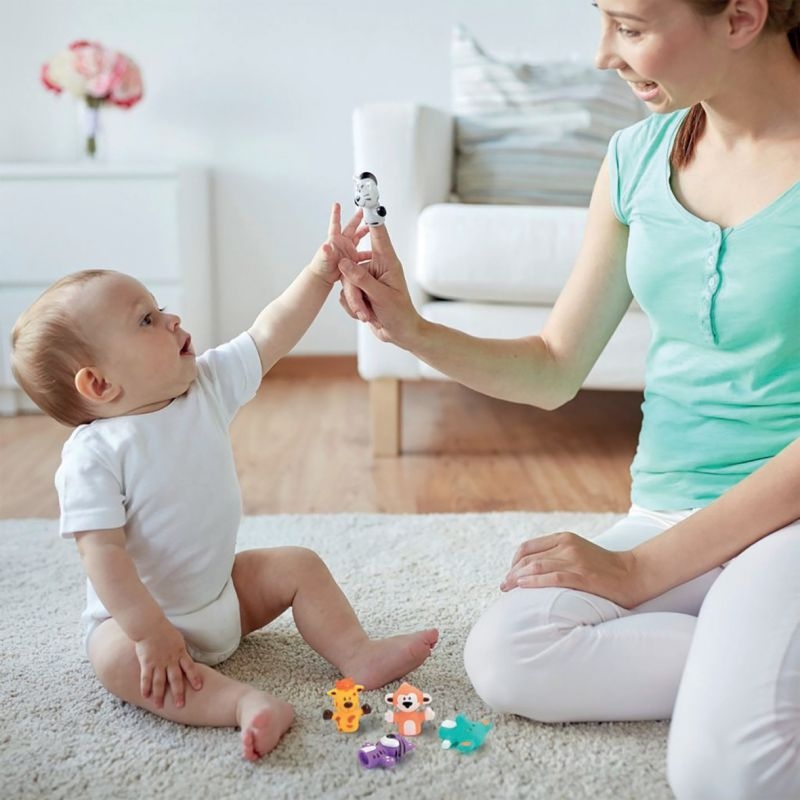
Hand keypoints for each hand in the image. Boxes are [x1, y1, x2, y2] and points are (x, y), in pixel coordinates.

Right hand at [134, 619, 202, 708]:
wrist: (150, 626)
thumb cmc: (165, 631)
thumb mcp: (179, 640)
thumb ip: (182, 651)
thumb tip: (188, 657)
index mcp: (180, 653)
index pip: (190, 667)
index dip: (194, 677)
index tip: (199, 687)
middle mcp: (170, 660)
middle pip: (175, 679)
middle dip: (178, 693)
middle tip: (180, 705)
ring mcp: (158, 662)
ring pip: (160, 682)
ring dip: (160, 695)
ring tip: (159, 706)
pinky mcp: (146, 663)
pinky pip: (146, 677)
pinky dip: (146, 687)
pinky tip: (146, 696)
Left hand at [312, 203, 370, 284]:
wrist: (323, 276)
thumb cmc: (321, 266)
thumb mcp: (324, 258)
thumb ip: (325, 253)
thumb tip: (325, 248)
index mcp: (335, 239)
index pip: (335, 224)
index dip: (336, 214)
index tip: (337, 204)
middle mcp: (342, 243)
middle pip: (351, 227)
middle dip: (357, 218)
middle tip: (363, 210)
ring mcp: (348, 250)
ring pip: (358, 238)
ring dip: (365, 232)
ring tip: (373, 227)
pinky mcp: (352, 259)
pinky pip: (363, 254)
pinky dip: (369, 253)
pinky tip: (375, 252)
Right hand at [338, 223, 421, 347]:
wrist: (400, 333)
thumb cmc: (399, 314)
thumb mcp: (381, 297)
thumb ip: (362, 279)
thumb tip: (344, 263)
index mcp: (387, 262)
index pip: (378, 234)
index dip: (371, 216)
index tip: (365, 200)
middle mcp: (376, 266)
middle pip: (352, 266)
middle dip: (354, 291)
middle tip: (364, 308)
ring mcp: (367, 278)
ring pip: (346, 282)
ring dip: (355, 302)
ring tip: (368, 315)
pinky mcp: (360, 289)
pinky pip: (345, 293)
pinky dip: (353, 307)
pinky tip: (366, 315)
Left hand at [500, 532, 642, 608]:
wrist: (634, 573)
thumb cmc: (604, 568)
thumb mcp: (577, 553)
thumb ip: (557, 556)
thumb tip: (532, 570)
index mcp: (564, 538)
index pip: (527, 547)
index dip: (514, 562)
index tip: (510, 574)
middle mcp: (567, 546)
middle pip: (528, 558)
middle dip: (512, 572)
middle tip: (504, 586)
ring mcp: (575, 560)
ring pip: (536, 567)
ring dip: (517, 578)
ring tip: (507, 589)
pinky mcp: (583, 575)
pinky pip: (553, 578)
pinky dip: (534, 582)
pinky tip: (523, 587)